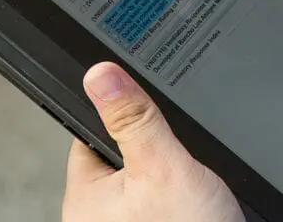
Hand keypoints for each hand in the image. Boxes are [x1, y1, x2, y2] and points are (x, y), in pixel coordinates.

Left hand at [63, 63, 243, 221]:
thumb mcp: (163, 167)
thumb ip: (134, 120)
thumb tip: (101, 74)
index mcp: (85, 198)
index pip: (89, 134)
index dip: (119, 116)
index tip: (140, 109)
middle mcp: (99, 218)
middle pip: (122, 159)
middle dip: (153, 152)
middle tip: (179, 164)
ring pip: (147, 183)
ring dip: (171, 178)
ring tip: (191, 192)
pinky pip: (163, 205)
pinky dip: (181, 201)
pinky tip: (197, 206)